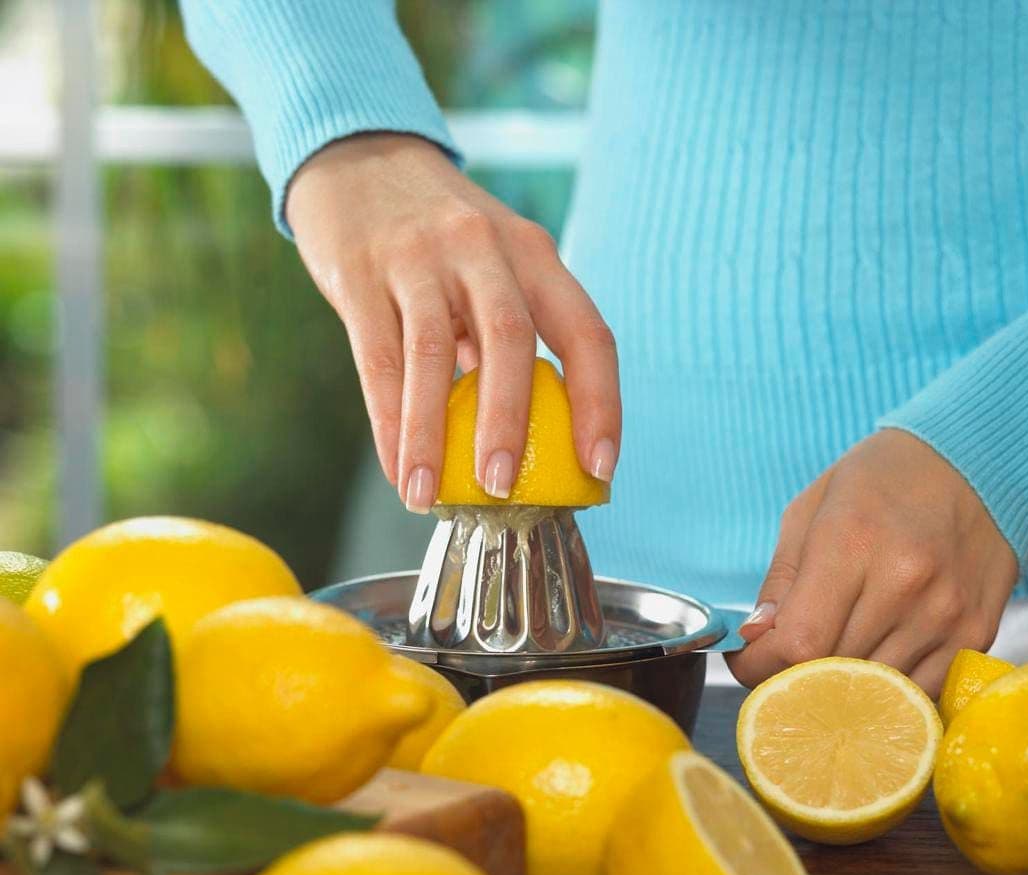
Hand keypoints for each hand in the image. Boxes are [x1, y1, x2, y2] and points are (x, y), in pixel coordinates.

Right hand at [286, 133, 620, 510]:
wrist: (357, 156)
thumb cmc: (440, 238)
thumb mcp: (495, 264)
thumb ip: (512, 333)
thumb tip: (535, 440)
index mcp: (533, 253)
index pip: (587, 331)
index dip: (601, 403)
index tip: (601, 466)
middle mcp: (483, 247)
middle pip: (511, 340)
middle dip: (510, 423)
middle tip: (503, 488)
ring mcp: (419, 256)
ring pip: (433, 355)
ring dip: (433, 436)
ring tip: (427, 497)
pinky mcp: (360, 271)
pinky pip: (378, 358)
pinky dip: (388, 421)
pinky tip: (397, 468)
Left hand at [727, 430, 1018, 694]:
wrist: (978, 460)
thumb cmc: (881, 481)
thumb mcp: (811, 510)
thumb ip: (781, 582)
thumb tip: (756, 640)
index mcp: (851, 543)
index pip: (798, 643)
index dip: (762, 666)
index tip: (749, 663)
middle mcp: (904, 583)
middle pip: (833, 673)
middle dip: (794, 678)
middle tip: (783, 665)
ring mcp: (946, 613)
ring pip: (876, 692)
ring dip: (843, 689)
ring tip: (829, 664)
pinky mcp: (977, 633)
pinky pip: (920, 693)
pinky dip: (890, 692)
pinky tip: (876, 666)